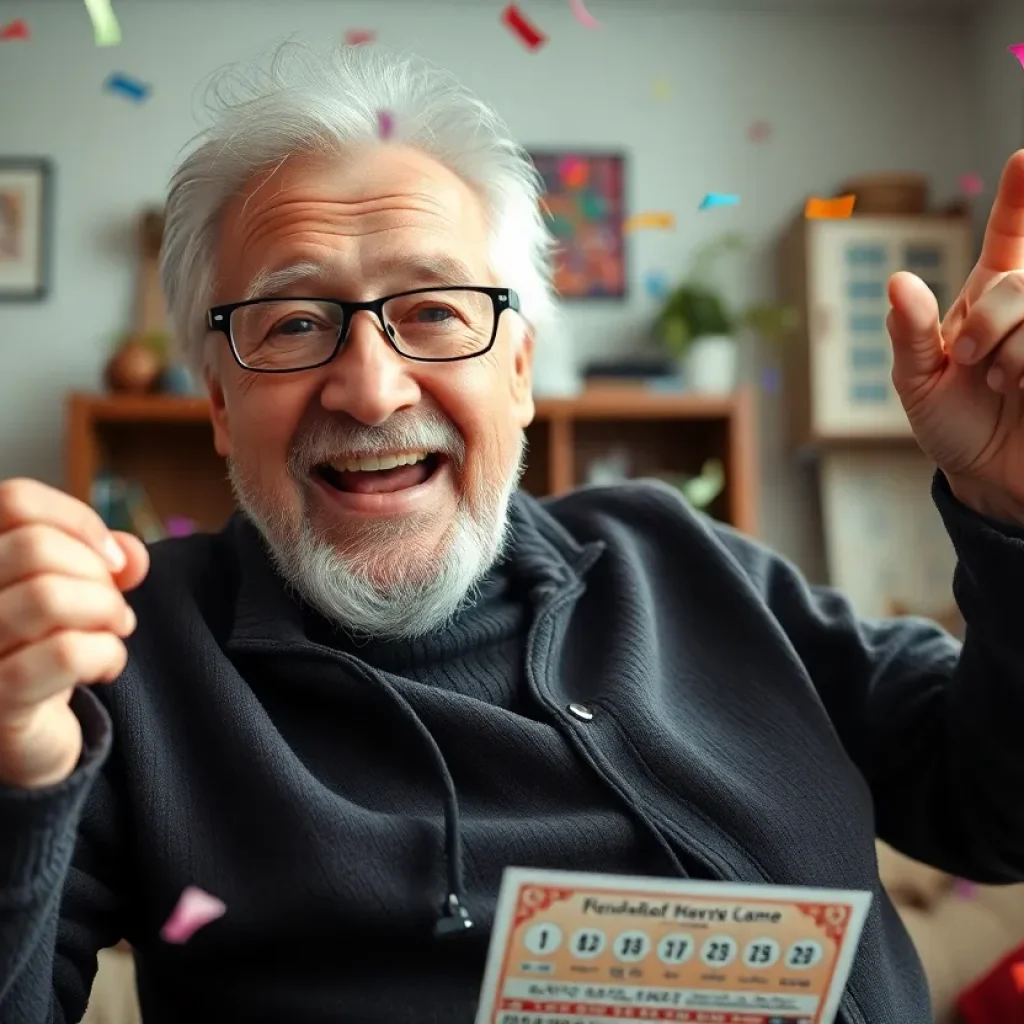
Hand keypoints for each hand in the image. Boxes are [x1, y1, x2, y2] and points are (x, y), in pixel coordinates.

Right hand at [0, 479, 147, 788]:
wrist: (24, 736)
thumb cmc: (43, 647)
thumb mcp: (74, 591)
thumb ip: (103, 559)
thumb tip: (130, 555)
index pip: (14, 500)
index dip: (78, 519)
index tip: (113, 559)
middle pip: (35, 546)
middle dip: (98, 574)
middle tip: (116, 607)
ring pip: (48, 595)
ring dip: (107, 611)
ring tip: (116, 630)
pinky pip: (65, 653)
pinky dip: (106, 654)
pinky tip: (107, 666)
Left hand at [887, 150, 1023, 522]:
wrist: (989, 477)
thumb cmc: (951, 425)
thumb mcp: (917, 383)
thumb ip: (910, 333)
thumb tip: (897, 281)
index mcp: (987, 298)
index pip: (1010, 234)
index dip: (1022, 195)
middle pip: (1018, 282)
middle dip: (988, 324)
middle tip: (969, 363)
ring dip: (1017, 354)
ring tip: (1003, 386)